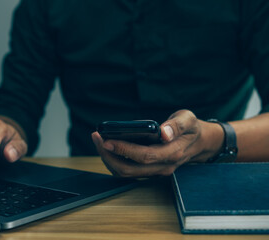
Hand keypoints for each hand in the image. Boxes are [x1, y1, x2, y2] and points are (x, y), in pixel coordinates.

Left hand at [92, 110, 223, 176]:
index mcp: (172, 154)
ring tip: (99, 141)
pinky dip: (114, 161)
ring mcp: (155, 171)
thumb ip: (177, 125)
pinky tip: (107, 147)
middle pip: (130, 169)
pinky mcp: (149, 170)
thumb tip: (163, 132)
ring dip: (109, 159)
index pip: (144, 156)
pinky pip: (128, 171)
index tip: (107, 140)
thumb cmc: (191, 129)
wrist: (199, 143)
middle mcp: (163, 167)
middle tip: (97, 138)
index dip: (124, 149)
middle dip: (109, 155)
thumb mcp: (188, 120)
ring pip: (126, 173)